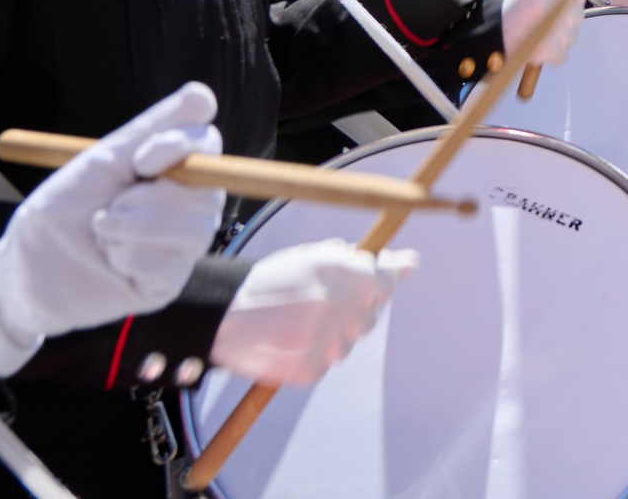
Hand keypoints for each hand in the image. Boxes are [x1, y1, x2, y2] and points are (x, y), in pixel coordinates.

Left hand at [0, 84, 224, 378]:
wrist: (23, 271)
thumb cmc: (59, 211)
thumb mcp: (100, 163)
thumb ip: (150, 129)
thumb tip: (202, 95)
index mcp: (170, 169)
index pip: (207, 142)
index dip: (181, 146)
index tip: (140, 161)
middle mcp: (185, 204)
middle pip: (208, 188)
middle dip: (150, 197)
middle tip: (108, 207)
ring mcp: (179, 245)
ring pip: (194, 228)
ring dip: (137, 227)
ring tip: (102, 231)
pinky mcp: (168, 281)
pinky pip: (171, 263)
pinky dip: (131, 256)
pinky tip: (111, 261)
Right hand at [210, 238, 415, 387]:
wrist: (223, 315)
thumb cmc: (271, 281)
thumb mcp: (314, 257)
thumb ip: (359, 260)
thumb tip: (404, 262)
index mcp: (346, 277)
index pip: (386, 284)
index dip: (385, 278)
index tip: (390, 272)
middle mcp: (343, 311)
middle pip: (367, 317)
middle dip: (352, 309)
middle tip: (319, 302)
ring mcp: (328, 344)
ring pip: (345, 342)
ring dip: (331, 333)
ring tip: (295, 321)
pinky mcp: (312, 371)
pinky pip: (324, 362)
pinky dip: (311, 354)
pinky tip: (288, 341)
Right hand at [501, 0, 584, 67]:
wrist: (494, 34)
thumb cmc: (511, 7)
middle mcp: (560, 12)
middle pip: (578, 12)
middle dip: (566, 13)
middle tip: (545, 15)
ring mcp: (560, 34)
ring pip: (572, 33)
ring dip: (561, 32)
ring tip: (541, 29)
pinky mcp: (555, 53)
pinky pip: (564, 51)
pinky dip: (554, 49)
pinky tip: (541, 42)